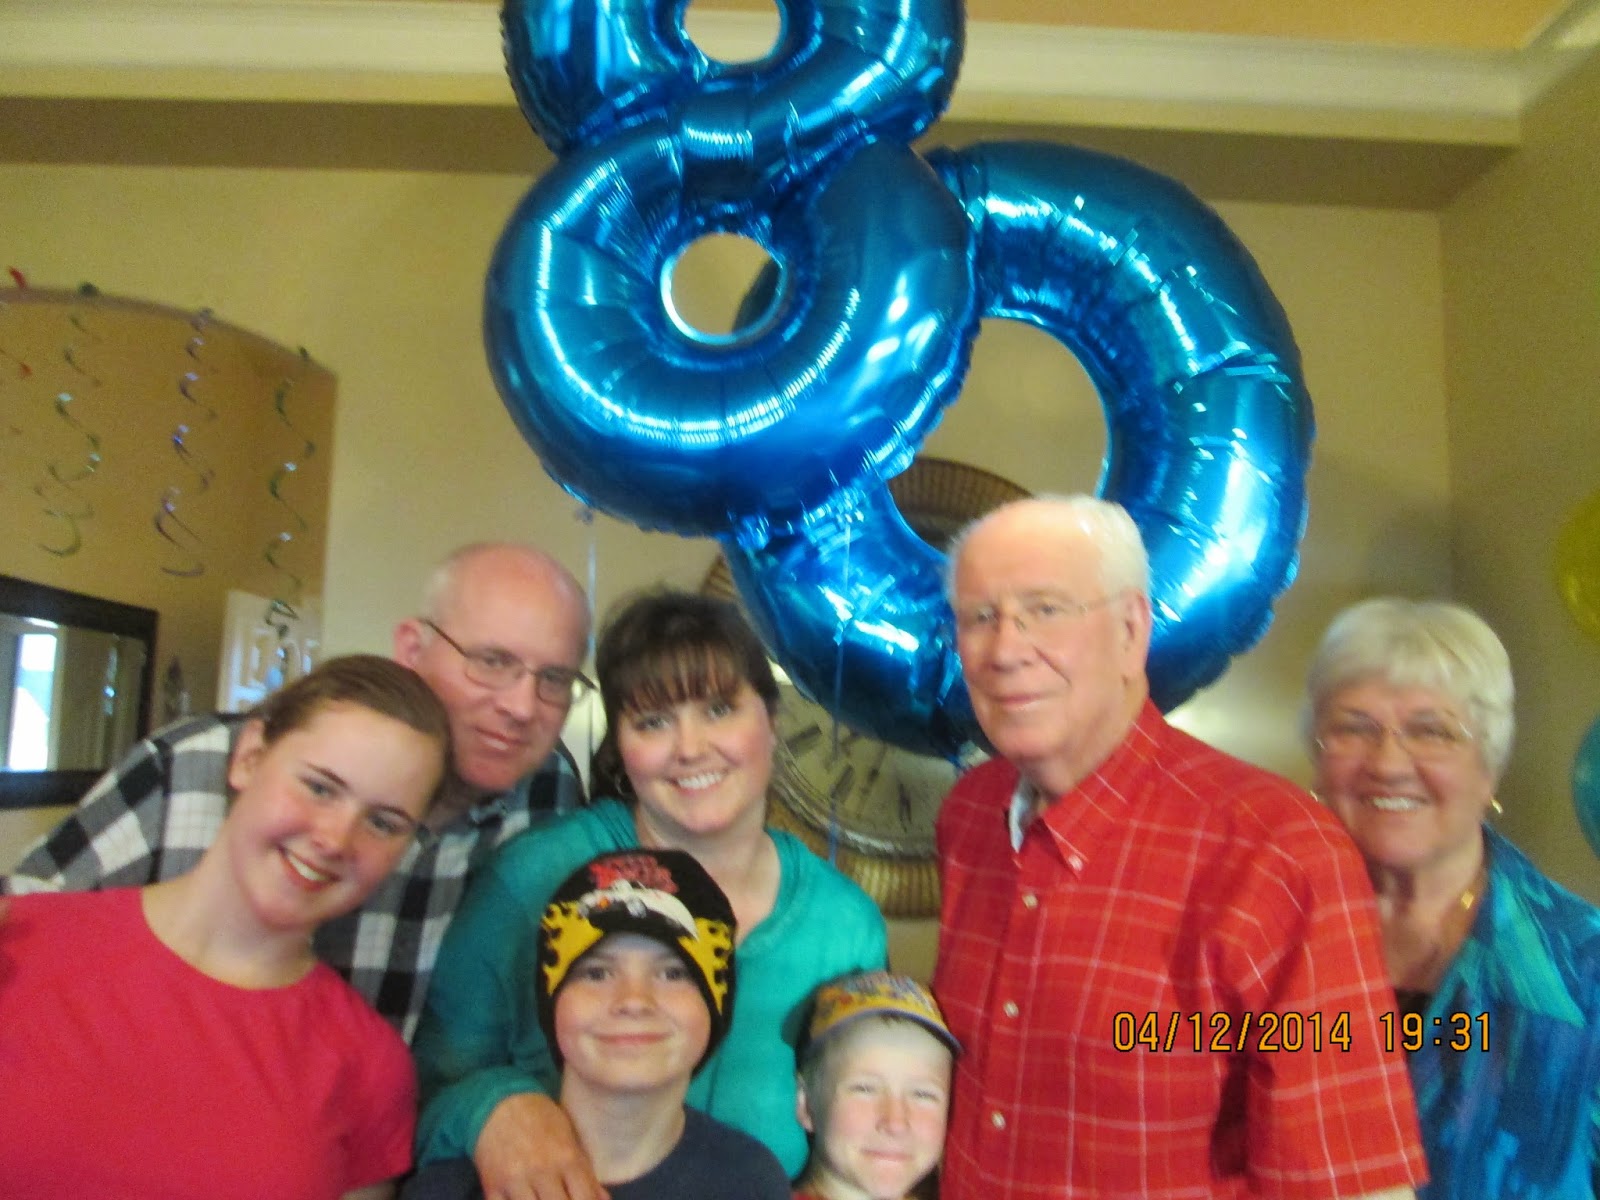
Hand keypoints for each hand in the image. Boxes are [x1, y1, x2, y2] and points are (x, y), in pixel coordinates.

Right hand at [473, 1093, 606, 1199]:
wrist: (501, 1102)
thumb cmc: (542, 1121)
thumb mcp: (570, 1139)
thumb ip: (586, 1172)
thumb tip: (604, 1199)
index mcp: (566, 1158)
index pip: (585, 1198)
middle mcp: (541, 1171)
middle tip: (562, 1198)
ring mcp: (514, 1180)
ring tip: (543, 1198)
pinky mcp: (491, 1185)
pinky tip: (524, 1198)